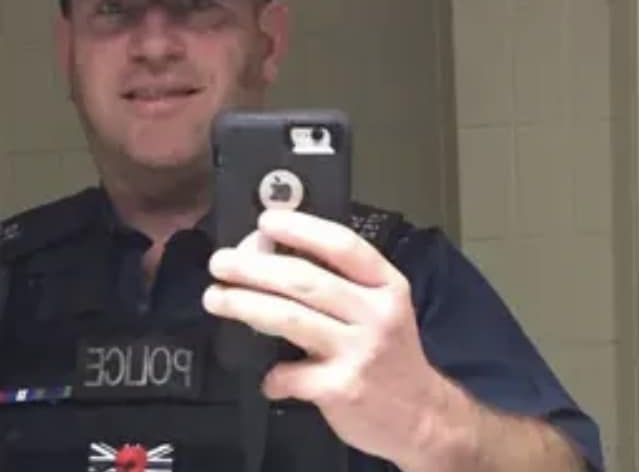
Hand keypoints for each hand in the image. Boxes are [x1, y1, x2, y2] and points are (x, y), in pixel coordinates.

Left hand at [202, 209, 458, 467]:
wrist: (423, 416)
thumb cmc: (389, 353)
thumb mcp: (380, 307)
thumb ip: (339, 283)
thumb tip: (272, 255)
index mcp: (386, 285)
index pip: (342, 245)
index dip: (300, 228)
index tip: (265, 221)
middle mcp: (376, 314)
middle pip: (305, 280)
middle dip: (253, 267)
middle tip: (220, 262)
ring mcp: (360, 351)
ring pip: (290, 319)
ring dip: (244, 305)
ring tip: (216, 298)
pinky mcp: (343, 389)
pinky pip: (291, 374)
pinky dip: (271, 375)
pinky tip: (266, 376)